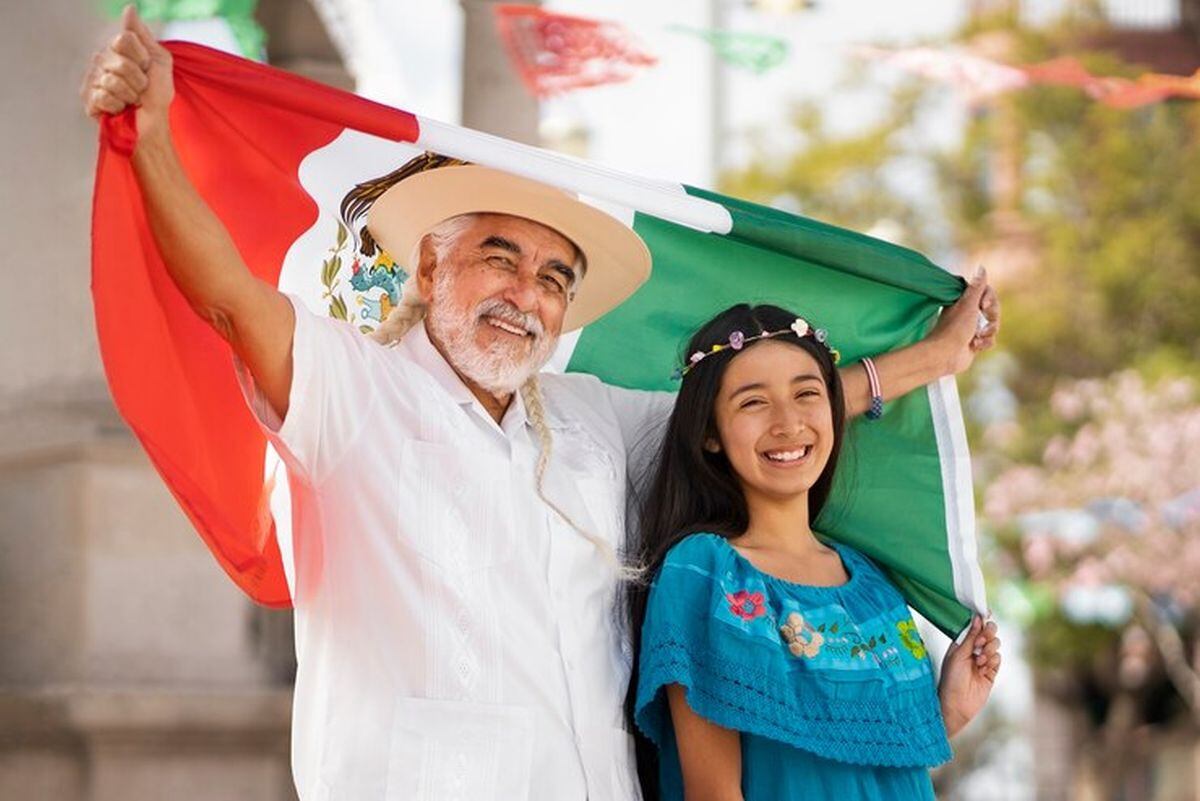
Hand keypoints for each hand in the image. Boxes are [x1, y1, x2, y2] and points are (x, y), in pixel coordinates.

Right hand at [81, 5, 173, 135]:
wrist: (153, 123)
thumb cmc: (157, 94)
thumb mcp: (159, 60)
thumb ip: (143, 36)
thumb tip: (129, 9)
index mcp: (116, 49)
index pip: (124, 39)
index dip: (141, 57)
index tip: (147, 68)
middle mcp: (101, 59)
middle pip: (121, 63)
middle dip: (139, 81)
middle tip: (140, 89)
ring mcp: (92, 79)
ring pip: (112, 81)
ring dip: (130, 96)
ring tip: (131, 100)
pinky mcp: (88, 99)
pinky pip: (103, 97)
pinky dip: (118, 106)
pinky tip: (119, 108)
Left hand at [927, 266, 999, 375]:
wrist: (945, 355)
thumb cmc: (954, 328)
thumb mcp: (968, 304)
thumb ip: (977, 287)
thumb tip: (981, 267)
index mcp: (963, 301)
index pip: (986, 293)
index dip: (990, 299)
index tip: (984, 305)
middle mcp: (967, 313)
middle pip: (993, 310)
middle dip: (992, 318)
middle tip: (984, 323)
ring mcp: (971, 328)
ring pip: (994, 326)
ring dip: (988, 333)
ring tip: (977, 338)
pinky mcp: (974, 342)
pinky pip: (990, 339)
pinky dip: (985, 343)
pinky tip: (974, 346)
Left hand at [938, 616, 1000, 736]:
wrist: (956, 704)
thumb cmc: (951, 679)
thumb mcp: (958, 654)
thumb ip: (970, 636)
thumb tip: (976, 617)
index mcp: (961, 643)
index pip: (974, 626)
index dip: (981, 619)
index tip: (986, 613)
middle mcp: (972, 650)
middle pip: (988, 633)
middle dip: (988, 634)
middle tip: (980, 641)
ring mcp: (983, 660)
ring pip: (995, 645)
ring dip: (989, 649)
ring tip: (979, 661)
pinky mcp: (991, 672)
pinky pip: (998, 659)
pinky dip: (993, 661)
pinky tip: (983, 669)